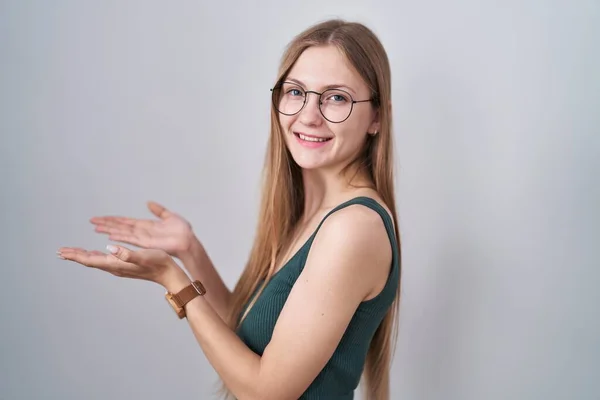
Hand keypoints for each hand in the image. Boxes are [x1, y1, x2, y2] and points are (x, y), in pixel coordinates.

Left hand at [57, 244, 183, 287]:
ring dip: (83, 256)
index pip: (90, 259)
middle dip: (75, 256)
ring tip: (72, 252)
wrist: (169, 274)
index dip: (75, 255)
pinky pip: (104, 260)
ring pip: (96, 261)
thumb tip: (108, 248)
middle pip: (90, 261)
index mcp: (116, 264)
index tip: (62, 252)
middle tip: (60, 252)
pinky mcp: (124, 265)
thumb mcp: (143, 255)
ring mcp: (119, 267)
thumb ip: (126, 253)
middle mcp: (115, 267)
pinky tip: (94, 253)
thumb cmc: (158, 263)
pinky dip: (94, 255)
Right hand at [90, 201, 193, 257]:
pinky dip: (120, 237)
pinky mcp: (146, 243)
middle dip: (106, 223)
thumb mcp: (169, 216)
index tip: (101, 218)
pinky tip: (110, 236)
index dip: (113, 219)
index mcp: (146, 225)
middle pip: (120, 226)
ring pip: (122, 232)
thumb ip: (158, 210)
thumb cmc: (182, 232)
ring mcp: (142, 238)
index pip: (125, 221)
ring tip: (96, 228)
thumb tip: (149, 203)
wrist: (188, 242)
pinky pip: (130, 238)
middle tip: (92, 221)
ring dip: (109, 229)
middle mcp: (141, 232)